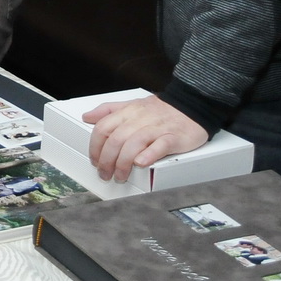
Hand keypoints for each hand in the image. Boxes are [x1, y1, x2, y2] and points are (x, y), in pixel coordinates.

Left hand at [83, 95, 208, 181]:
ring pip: (134, 143)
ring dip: (123, 162)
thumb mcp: (132, 105)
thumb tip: (88, 117)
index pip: (103, 128)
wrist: (192, 104)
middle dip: (107, 160)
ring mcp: (157, 128)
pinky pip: (160, 145)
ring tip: (120, 175)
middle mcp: (140, 119)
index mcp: (128, 112)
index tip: (94, 160)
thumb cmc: (161, 109)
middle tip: (105, 173)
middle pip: (116, 139)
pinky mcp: (174, 137)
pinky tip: (141, 163)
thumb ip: (109, 111)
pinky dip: (149, 155)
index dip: (95, 146)